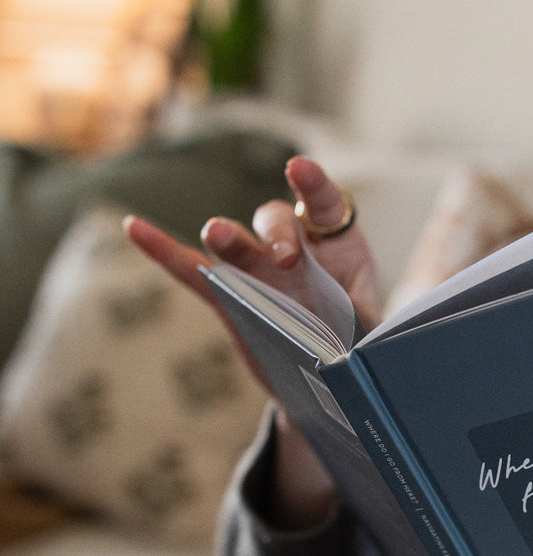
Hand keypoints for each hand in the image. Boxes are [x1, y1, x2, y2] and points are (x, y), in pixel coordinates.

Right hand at [123, 156, 377, 528]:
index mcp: (338, 245)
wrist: (334, 384)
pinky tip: (133, 227)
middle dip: (278, 233)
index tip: (300, 171)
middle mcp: (294, 248)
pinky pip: (191, 271)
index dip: (313, 186)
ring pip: (234, 242)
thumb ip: (369, 327)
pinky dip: (162, 251)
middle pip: (275, 220)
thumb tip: (375, 346)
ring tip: (218, 235)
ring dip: (226, 235)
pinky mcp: (228, 297)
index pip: (324, 203)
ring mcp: (257, 270)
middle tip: (289, 260)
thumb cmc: (361, 347)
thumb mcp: (374, 335)